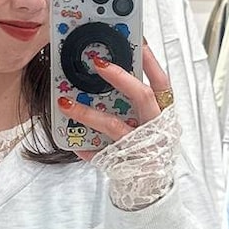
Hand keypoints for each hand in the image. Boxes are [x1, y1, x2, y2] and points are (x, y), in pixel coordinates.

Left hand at [58, 41, 173, 161]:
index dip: (150, 61)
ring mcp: (141, 145)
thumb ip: (136, 100)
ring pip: (114, 125)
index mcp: (163, 112)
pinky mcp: (126, 163)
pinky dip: (87, 148)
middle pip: (142, 96)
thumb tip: (108, 72)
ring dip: (87, 112)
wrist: (151, 187)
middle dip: (119, 77)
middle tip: (96, 63)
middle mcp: (155, 126)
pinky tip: (74, 144)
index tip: (135, 42)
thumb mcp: (149, 120)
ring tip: (65, 102)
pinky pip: (101, 154)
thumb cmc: (148, 146)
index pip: (161, 81)